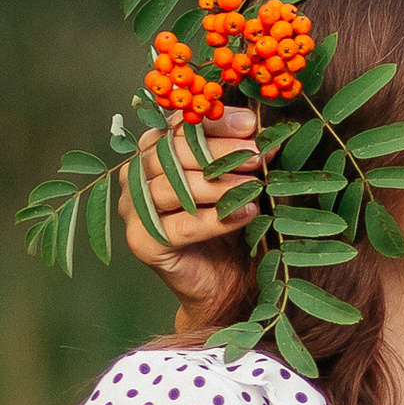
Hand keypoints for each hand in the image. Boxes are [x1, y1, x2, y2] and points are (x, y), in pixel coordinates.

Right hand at [123, 104, 261, 335]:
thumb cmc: (229, 224)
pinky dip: (215, 219)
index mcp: (153, 152)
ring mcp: (134, 210)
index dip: (215, 123)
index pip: (177, 126)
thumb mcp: (239, 181)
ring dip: (218, 185)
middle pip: (171, 152)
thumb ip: (244, 155)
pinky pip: (178, 225)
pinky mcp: (142, 242)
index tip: (251, 125)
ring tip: (254, 186)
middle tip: (256, 156)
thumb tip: (269, 134)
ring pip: (171, 187)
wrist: (224, 281)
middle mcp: (136, 177)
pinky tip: (246, 213)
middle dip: (219, 152)